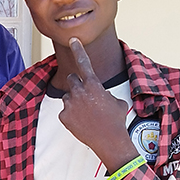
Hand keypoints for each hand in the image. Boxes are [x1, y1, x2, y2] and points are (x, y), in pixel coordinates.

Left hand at [59, 38, 138, 172]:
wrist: (110, 140)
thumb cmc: (115, 121)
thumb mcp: (116, 102)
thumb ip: (104, 93)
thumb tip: (101, 95)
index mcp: (93, 85)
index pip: (84, 62)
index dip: (78, 49)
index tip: (72, 39)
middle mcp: (79, 92)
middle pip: (72, 79)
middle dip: (77, 84)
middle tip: (86, 96)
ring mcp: (70, 104)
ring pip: (68, 97)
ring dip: (75, 101)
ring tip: (87, 114)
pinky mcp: (63, 116)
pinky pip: (65, 111)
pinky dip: (72, 116)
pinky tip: (82, 122)